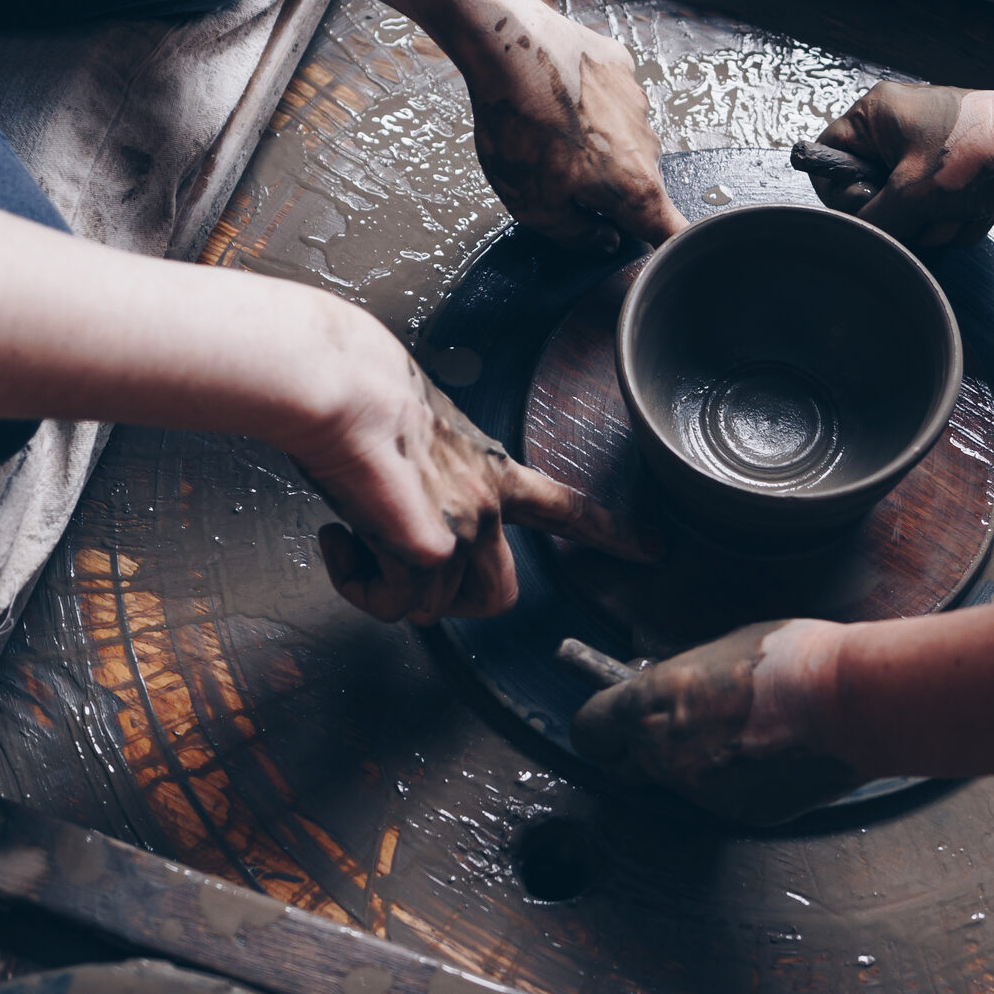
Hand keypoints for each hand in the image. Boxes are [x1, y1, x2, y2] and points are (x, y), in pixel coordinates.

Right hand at [290, 323, 659, 623]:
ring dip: (379, 581)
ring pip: (425, 605)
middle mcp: (488, 504)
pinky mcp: (429, 549)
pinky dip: (357, 582)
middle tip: (399, 568)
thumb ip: (430, 477)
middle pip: (497, 597)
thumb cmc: (361, 397)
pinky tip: (342, 537)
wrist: (341, 388)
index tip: (652, 549)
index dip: (609, 532)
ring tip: (355, 527)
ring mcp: (464, 529)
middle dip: (445, 599)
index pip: (565, 507)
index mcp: (492, 471)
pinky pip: (391, 602)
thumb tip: (398, 509)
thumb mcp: (419, 435)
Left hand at [449, 1, 686, 253]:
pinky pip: (611, 98)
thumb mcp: (534, 205)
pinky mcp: (619, 66)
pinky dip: (590, 104)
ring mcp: (637, 100)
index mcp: (634, 187)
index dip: (671, 249)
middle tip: (563, 185)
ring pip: (625, 139)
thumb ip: (575, 235)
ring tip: (549, 133)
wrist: (509, 45)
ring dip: (599, 145)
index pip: (672, 231)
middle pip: (641, 185)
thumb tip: (603, 242)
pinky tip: (554, 97)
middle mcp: (649, 144)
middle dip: (612, 194)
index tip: (666, 256)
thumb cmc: (521, 128)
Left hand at [570, 619, 858, 824]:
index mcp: (649, 706)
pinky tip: (770, 752)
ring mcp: (700, 793)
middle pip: (626, 766)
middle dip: (642, 750)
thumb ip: (680, 679)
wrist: (846, 703)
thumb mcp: (717, 649)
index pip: (588, 731)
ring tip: (744, 730)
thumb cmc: (788, 660)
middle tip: (675, 727)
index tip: (610, 721)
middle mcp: (664, 756)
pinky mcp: (739, 815)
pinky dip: (737, 781)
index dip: (599, 727)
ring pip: (679, 783)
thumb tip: (673, 690)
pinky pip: (722, 798)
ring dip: (697, 764)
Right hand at [812, 83, 993, 247]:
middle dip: (902, 215)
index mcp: (878, 114)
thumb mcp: (913, 192)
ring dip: (935, 223)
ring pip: (907, 213)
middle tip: (924, 208)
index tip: (871, 205)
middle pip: (870, 194)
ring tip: (961, 207)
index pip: (828, 158)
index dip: (843, 192)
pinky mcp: (959, 178)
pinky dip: (958, 222)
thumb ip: (872, 221)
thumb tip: (853, 244)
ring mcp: (931, 156)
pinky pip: (938, 215)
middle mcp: (900, 131)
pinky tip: (980, 210)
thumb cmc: (984, 151)